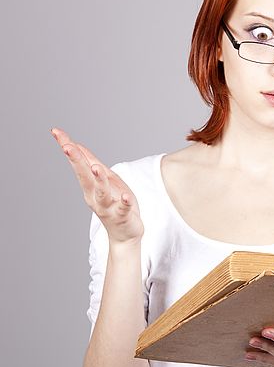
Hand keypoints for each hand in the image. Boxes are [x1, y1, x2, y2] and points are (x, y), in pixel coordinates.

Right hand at [51, 127, 143, 244]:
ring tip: (97, 168)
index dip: (68, 146)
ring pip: (101, 192)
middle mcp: (95, 195)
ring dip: (99, 180)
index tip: (56, 132)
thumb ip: (91, 164)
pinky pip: (122, 208)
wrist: (125, 234)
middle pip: (84, 176)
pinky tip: (124, 196)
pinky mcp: (122, 215)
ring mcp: (108, 206)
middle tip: (67, 146)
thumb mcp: (104, 179)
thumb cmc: (114, 203)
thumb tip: (77, 145)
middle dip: (76, 161)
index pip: (78, 163)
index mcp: (90, 185)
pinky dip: (122, 202)